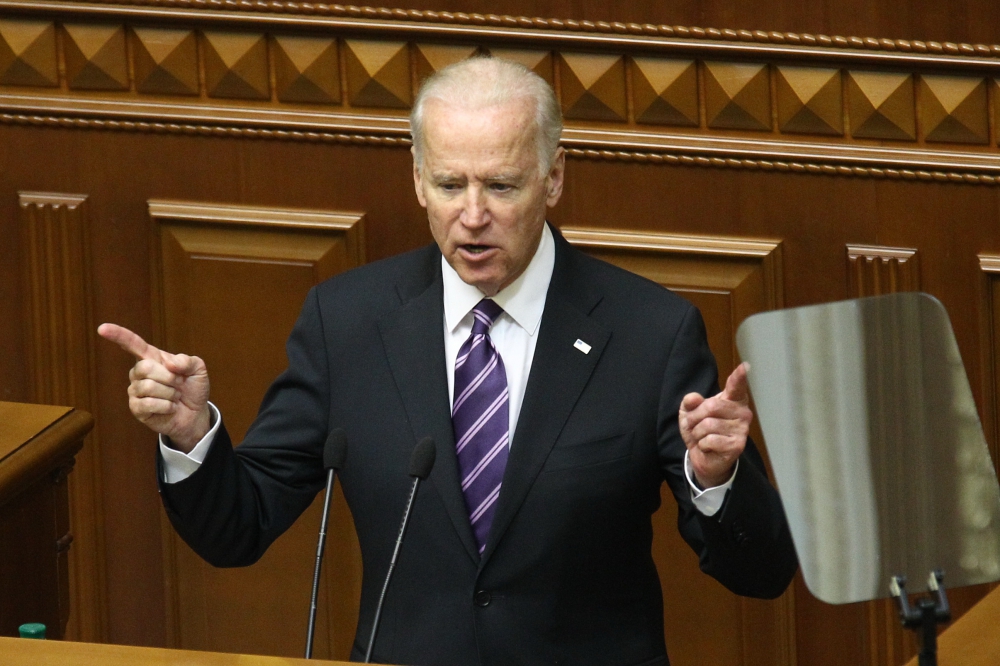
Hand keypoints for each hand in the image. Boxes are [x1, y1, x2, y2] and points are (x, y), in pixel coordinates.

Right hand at [97, 323, 210, 451]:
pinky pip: (148, 404)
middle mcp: (139, 372)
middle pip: (145, 367)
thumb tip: (169, 364)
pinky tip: (170, 407)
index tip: (102, 328)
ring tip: (174, 396)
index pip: (133, 344)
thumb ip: (187, 361)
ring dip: (170, 393)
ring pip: (148, 386)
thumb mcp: (198, 369)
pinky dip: (166, 406)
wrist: (195, 413)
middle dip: (169, 377)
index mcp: (152, 358)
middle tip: (179, 383)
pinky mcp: (136, 408)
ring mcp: (135, 391)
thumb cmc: (192, 388)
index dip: (118, 335)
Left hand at [679, 362, 751, 487]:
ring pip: (708, 425)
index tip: (745, 366)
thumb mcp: (689, 413)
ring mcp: (742, 429)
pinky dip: (702, 444)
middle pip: (711, 406)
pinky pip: (710, 440)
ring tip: (702, 437)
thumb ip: (690, 402)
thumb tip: (693, 398)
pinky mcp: (737, 445)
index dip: (739, 376)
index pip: (736, 386)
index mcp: (732, 400)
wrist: (703, 456)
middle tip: (695, 426)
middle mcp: (742, 412)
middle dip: (695, 417)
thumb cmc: (700, 430)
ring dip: (697, 433)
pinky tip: (708, 447)